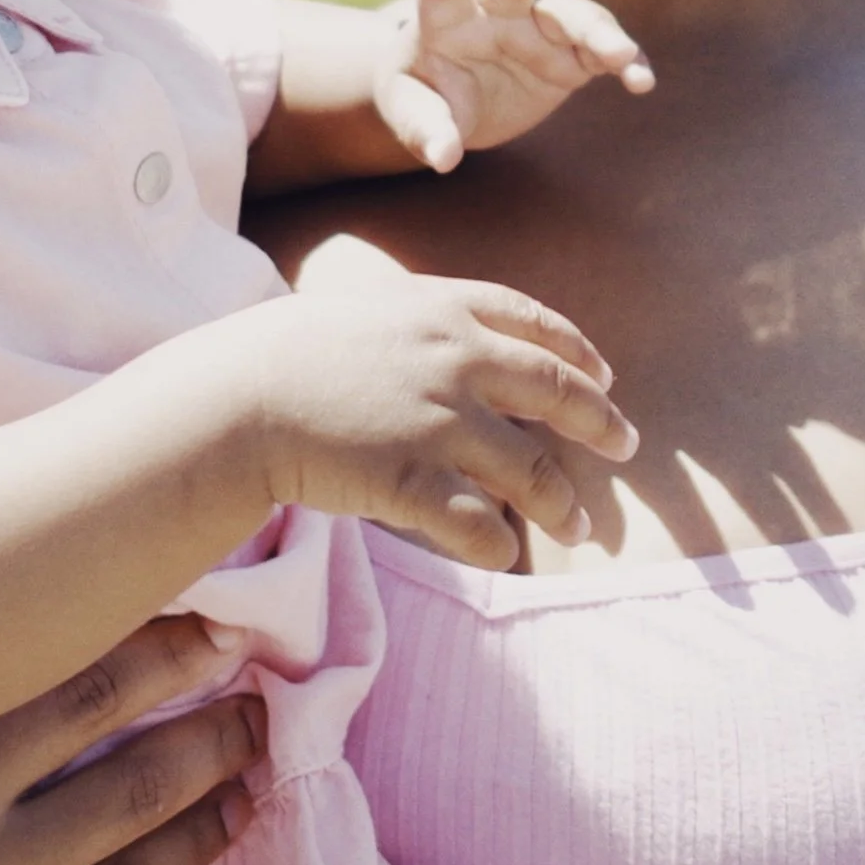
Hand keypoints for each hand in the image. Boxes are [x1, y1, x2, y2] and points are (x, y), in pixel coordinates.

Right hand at [268, 247, 635, 566]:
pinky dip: (501, 546)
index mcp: (445, 310)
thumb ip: (424, 327)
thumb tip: (464, 348)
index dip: (579, 353)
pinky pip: (483, 527)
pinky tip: (505, 555)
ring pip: (535, 474)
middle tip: (626, 445)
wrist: (238, 397)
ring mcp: (440, 422)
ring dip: (564, 506)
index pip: (536, 324)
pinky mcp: (415, 481)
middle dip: (600, 423)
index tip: (604, 377)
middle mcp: (457, 360)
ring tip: (581, 527)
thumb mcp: (367, 313)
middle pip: (558, 393)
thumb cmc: (287, 354)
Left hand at [374, 0, 653, 173]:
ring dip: (597, 31)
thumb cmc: (424, 95)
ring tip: (620, 56)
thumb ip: (426, 129)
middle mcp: (496, 12)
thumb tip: (444, 157)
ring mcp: (538, 30)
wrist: (456, 100)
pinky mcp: (570, 56)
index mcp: (446, 19)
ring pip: (571, 15)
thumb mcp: (412, 112)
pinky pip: (603, 54)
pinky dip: (625, 63)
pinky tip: (641, 82)